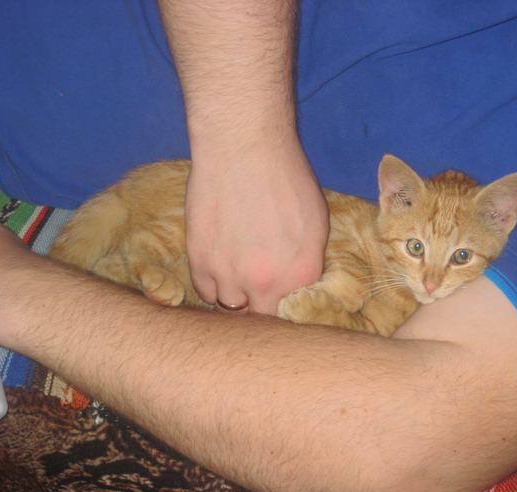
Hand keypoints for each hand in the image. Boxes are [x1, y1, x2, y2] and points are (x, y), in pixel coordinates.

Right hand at [185, 146, 328, 314]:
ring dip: (235, 297)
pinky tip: (220, 268)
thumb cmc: (286, 176)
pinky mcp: (200, 261)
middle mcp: (266, 283)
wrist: (243, 147)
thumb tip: (297, 285)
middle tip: (258, 293)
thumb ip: (307, 263)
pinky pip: (205, 291)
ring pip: (230, 308)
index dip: (287, 308)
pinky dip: (213, 284)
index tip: (281, 302)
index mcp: (302, 274)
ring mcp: (229, 275)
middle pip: (262, 319)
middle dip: (261, 308)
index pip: (294, 314)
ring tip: (237, 278)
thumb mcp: (317, 222)